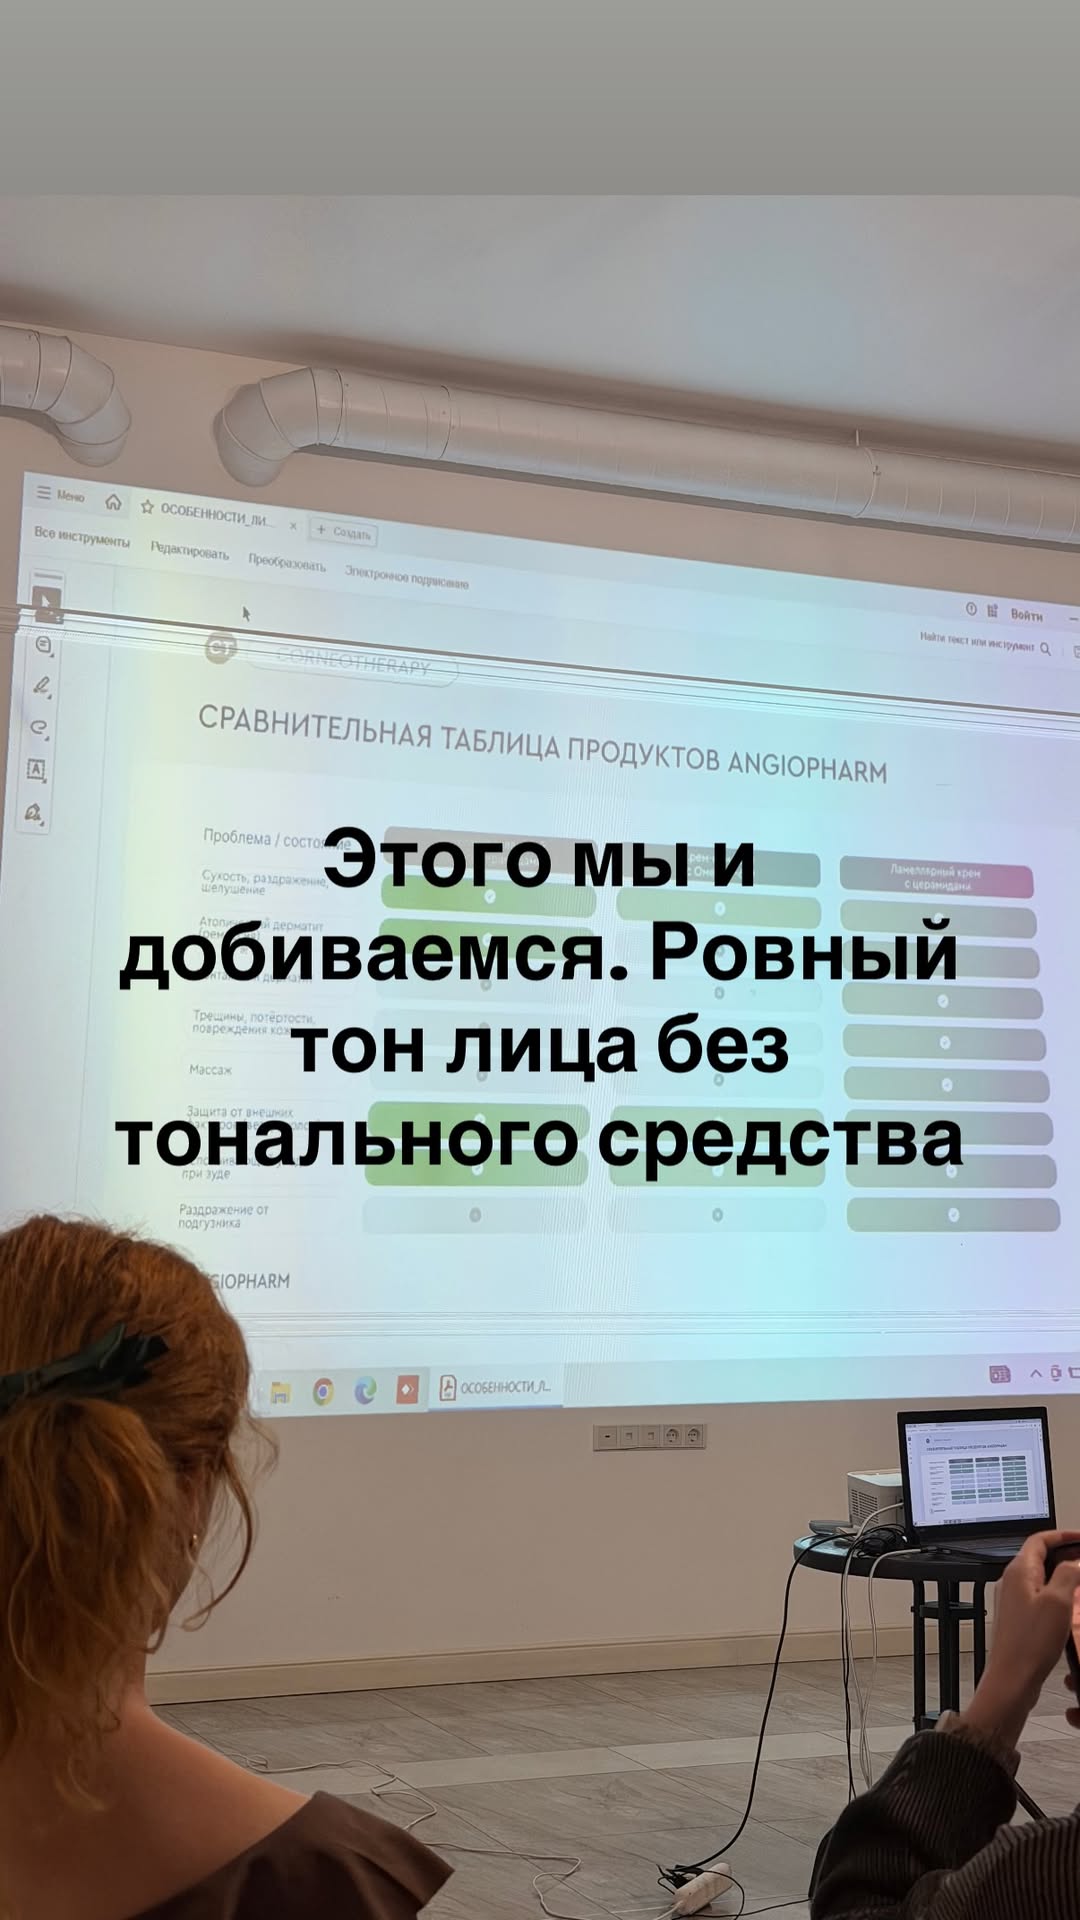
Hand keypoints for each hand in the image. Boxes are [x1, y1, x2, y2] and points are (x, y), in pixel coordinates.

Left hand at [961, 1530, 1079, 1748]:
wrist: (1012, 1678)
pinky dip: (1055, 1591)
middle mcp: (1011, 1581)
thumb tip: (1075, 1561)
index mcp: (1019, 1571)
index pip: (1040, 1539)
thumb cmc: (1031, 1642)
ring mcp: (1012, 1600)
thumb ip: (1068, 1575)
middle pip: (1038, 1555)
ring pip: (1039, 1576)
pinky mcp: (1016, 1618)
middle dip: (1064, 1552)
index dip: (1063, 1535)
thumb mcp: (1058, 1602)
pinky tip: (1068, 1603)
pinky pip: (1037, 1595)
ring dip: (1061, 1572)